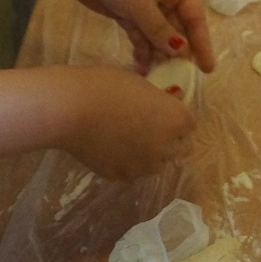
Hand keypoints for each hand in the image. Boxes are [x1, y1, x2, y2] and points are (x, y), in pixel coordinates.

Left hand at [47, 0, 214, 72]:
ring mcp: (147, 7)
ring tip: (159, 79)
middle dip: (178, 54)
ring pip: (159, 36)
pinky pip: (142, 37)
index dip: (201, 44)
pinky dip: (142, 51)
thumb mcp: (141, 4)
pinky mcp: (130, 15)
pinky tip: (141, 69)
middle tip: (180, 80)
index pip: (195, 18)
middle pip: (178, 29)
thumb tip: (181, 51)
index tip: (206, 68)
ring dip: (159, 56)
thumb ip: (161, 30)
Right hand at [52, 66, 195, 179]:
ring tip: (126, 138)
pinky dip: (126, 162)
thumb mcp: (142, 84)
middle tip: (145, 125)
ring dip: (148, 153)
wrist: (71, 109)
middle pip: (177, 148)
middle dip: (167, 138)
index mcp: (177, 120)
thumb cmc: (106, 86)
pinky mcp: (121, 177)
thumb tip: (160, 109)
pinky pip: (131, 171)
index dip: (177, 118)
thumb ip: (158, 101)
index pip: (189, 125)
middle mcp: (166, 148)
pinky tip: (110, 147)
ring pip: (155, 163)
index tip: (163, 111)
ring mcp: (144, 166)